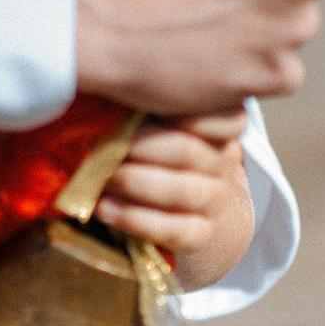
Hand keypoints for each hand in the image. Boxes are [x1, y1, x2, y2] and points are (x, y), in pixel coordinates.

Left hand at [95, 109, 253, 290]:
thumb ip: (141, 108)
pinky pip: (175, 230)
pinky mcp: (201, 234)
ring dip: (133, 183)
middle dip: (138, 147)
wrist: (176, 210)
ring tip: (100, 178)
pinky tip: (104, 209)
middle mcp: (222, 162)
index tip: (139, 101)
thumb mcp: (152, 124)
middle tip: (99, 145)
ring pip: (182, 191)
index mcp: (216, 127)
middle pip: (187, 151)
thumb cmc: (150, 154)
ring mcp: (215, 200)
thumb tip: (105, 91)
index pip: (225, 117)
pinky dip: (135, 219)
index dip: (181, 110)